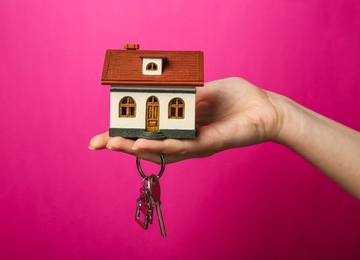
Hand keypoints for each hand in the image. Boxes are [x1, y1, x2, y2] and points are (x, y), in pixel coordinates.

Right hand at [89, 77, 283, 162]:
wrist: (266, 108)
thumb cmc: (238, 99)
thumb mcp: (205, 90)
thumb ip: (184, 94)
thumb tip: (162, 90)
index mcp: (181, 124)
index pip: (149, 130)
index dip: (126, 132)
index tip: (103, 133)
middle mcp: (185, 137)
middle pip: (149, 144)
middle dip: (122, 144)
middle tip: (98, 143)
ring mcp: (195, 144)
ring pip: (160, 149)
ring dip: (134, 147)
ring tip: (112, 144)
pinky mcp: (208, 144)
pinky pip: (181, 146)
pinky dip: (160, 145)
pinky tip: (141, 144)